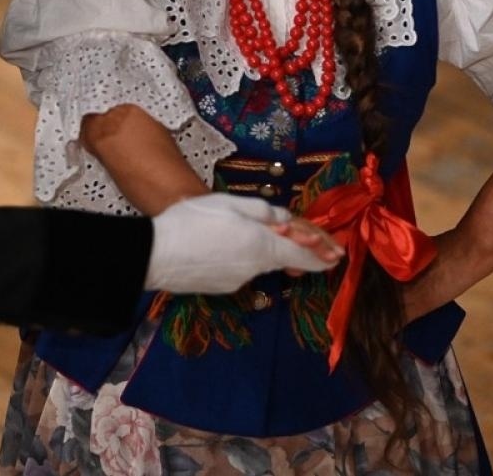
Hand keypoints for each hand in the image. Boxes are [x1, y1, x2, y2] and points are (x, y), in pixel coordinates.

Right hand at [144, 192, 341, 293]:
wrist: (154, 255)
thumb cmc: (193, 222)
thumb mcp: (230, 204)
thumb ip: (263, 212)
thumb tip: (285, 221)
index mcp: (262, 246)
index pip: (302, 255)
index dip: (322, 255)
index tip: (337, 256)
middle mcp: (255, 269)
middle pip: (280, 259)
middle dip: (292, 250)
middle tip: (301, 239)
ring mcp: (237, 282)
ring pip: (257, 263)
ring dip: (258, 251)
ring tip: (238, 233)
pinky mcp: (220, 288)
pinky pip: (238, 269)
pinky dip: (238, 258)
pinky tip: (218, 246)